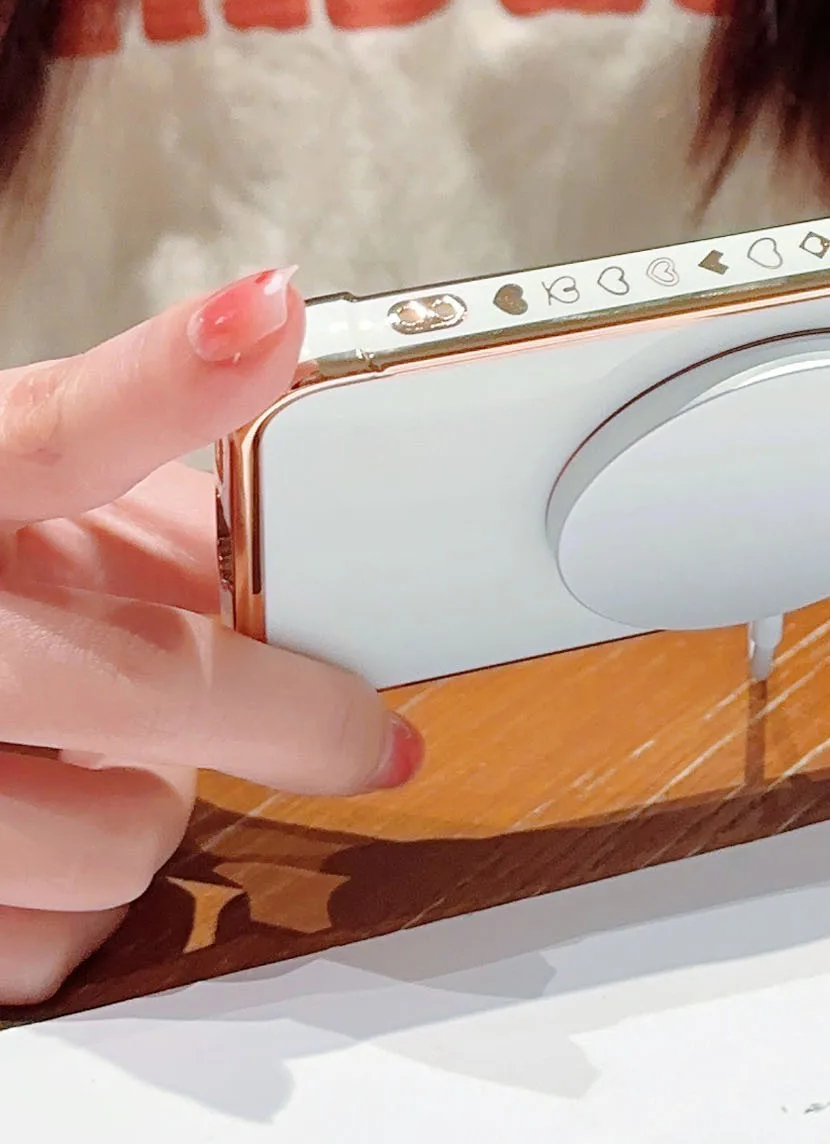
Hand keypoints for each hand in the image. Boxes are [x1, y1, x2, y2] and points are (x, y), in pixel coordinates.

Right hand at [0, 269, 422, 1005]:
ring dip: (154, 804)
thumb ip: (149, 509)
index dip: (172, 378)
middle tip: (363, 729)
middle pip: (154, 680)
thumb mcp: (17, 503)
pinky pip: (52, 942)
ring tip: (112, 759)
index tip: (266, 320)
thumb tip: (306, 562)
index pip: (54, 429)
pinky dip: (78, 901)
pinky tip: (43, 828)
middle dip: (293, 713)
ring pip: (120, 834)